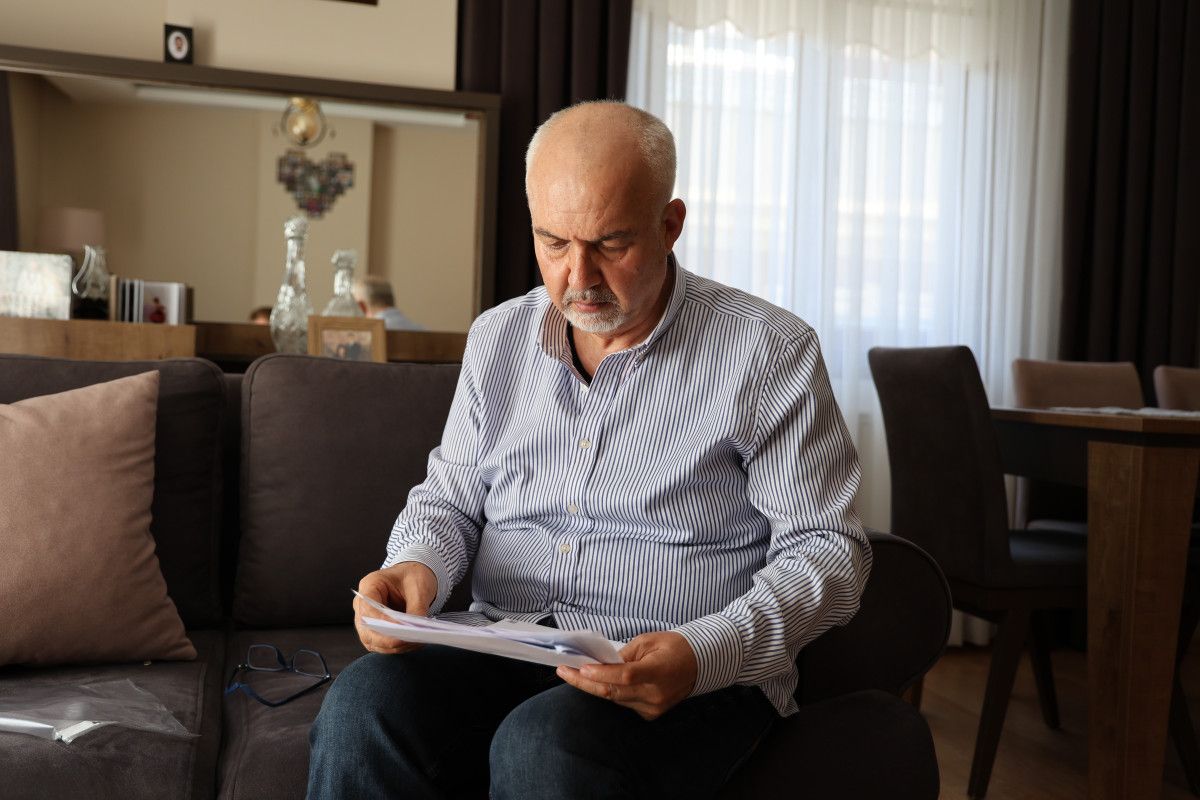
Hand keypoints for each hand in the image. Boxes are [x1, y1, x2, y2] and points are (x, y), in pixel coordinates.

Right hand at [353, 562, 436, 654]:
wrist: (413, 577)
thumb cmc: (412, 576)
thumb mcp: (419, 587)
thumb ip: (416, 608)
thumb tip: (416, 630)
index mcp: (369, 585)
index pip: (367, 608)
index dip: (382, 621)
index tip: (399, 629)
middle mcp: (363, 605)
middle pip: (367, 630)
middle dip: (389, 639)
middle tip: (410, 641)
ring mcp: (367, 620)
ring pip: (374, 641)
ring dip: (395, 646)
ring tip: (417, 642)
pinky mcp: (376, 631)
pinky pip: (382, 645)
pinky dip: (398, 647)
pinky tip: (414, 643)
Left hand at [556, 631, 697, 719]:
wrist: (698, 664)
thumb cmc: (673, 646)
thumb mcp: (648, 640)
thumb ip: (624, 654)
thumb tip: (601, 663)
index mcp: (658, 671)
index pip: (625, 675)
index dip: (601, 673)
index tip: (581, 667)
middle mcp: (655, 694)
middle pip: (613, 692)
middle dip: (585, 682)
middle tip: (564, 671)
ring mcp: (653, 707)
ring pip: (615, 699)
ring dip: (594, 686)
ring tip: (575, 673)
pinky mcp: (651, 714)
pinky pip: (624, 703)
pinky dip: (611, 692)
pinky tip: (599, 682)